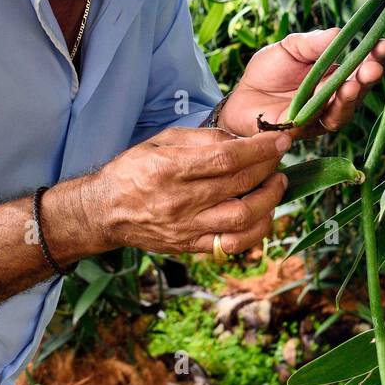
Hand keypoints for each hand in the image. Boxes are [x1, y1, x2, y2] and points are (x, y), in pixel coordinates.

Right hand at [80, 127, 289, 256]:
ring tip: (276, 184)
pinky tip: (264, 212)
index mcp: (169, 169)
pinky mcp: (190, 246)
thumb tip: (240, 140)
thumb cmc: (133, 170)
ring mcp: (186, 228)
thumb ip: (201, 138)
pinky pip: (233, 244)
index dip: (259, 149)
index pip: (226, 159)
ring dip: (269, 200)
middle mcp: (179, 201)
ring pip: (242, 218)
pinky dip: (256, 229)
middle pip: (239, 185)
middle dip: (268, 168)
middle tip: (279, 157)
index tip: (279, 140)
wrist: (105, 211)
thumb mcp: (161, 140)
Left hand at [220, 28, 384, 138]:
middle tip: (375, 65)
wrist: (240, 97)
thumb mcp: (290, 48)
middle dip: (369, 76)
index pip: (360, 65)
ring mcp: (321, 115)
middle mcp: (333, 97)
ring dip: (353, 94)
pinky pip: (321, 120)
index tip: (384, 43)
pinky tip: (334, 94)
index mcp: (334, 75)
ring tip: (356, 80)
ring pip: (344, 108)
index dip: (374, 56)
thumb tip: (341, 32)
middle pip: (358, 89)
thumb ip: (314, 43)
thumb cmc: (267, 72)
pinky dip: (329, 108)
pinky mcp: (305, 129)